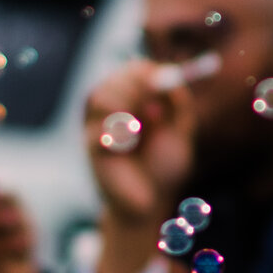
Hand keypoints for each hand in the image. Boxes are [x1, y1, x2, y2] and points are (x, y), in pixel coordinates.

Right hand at [83, 59, 195, 229]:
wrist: (152, 201)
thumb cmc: (165, 166)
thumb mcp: (181, 131)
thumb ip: (179, 104)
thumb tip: (173, 79)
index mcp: (134, 100)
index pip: (131, 70)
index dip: (144, 71)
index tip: (161, 80)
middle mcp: (113, 109)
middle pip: (113, 79)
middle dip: (135, 87)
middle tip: (154, 107)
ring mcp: (98, 126)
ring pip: (99, 96)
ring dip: (124, 105)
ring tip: (140, 129)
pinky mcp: (91, 147)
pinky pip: (96, 129)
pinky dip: (116, 133)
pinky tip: (128, 144)